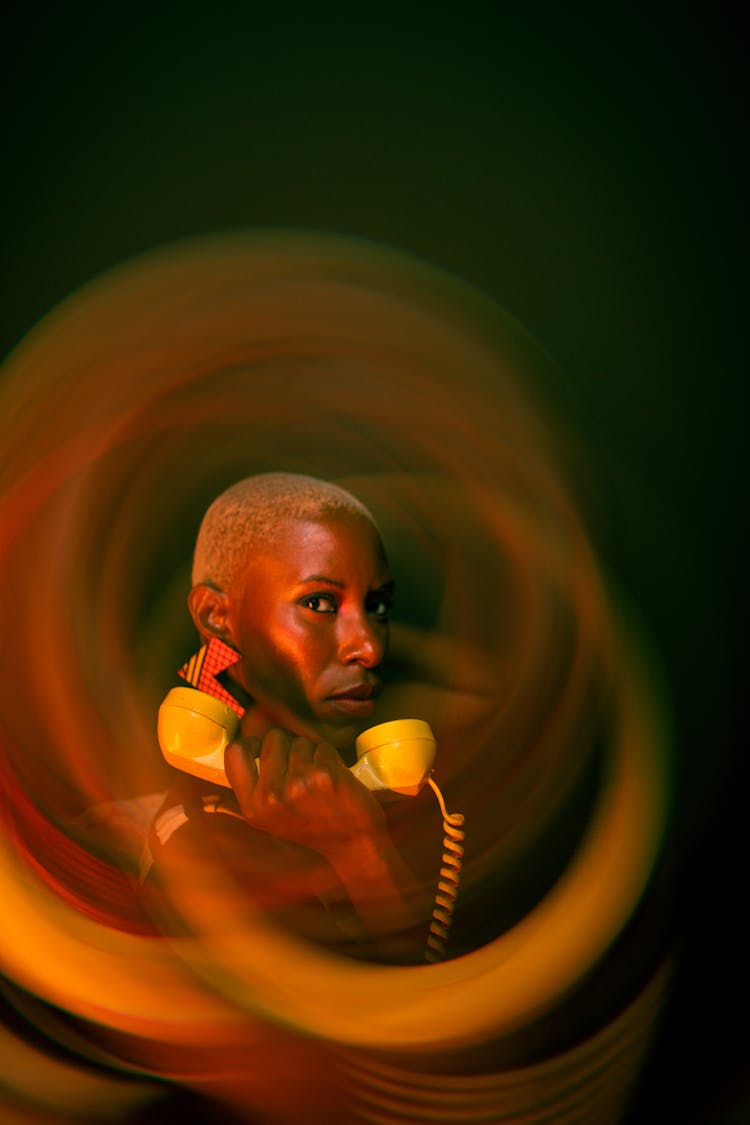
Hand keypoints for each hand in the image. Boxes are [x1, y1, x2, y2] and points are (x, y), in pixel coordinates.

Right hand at [224, 728, 388, 864]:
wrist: (353, 844)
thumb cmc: (312, 826)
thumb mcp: (271, 817)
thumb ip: (257, 785)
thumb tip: (248, 743)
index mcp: (253, 808)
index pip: (234, 752)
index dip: (250, 742)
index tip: (263, 747)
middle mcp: (271, 796)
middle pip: (274, 738)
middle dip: (289, 746)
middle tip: (301, 771)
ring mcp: (298, 784)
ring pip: (301, 741)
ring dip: (311, 754)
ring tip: (318, 780)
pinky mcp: (326, 775)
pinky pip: (324, 747)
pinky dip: (331, 758)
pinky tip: (333, 779)